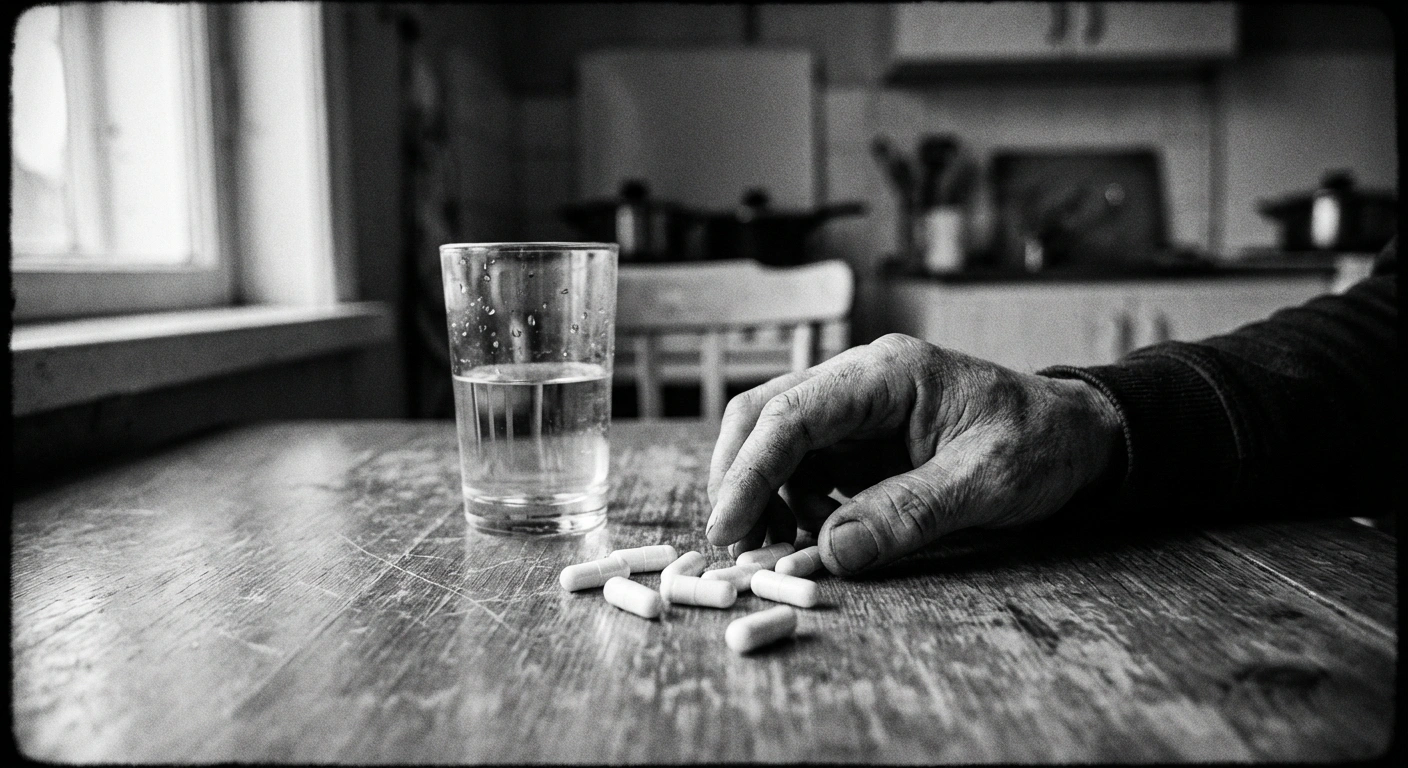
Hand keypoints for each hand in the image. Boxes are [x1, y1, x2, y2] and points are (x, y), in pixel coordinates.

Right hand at [705, 334, 1123, 575]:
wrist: (1077, 436)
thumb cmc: (1042, 447)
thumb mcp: (987, 483)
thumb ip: (909, 514)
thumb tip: (830, 553)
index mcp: (887, 373)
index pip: (792, 413)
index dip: (749, 471)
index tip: (726, 528)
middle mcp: (859, 380)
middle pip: (763, 415)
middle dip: (738, 478)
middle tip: (733, 545)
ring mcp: (855, 409)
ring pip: (776, 443)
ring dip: (765, 496)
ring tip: (781, 550)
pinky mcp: (859, 439)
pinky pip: (805, 467)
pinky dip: (794, 504)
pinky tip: (816, 537)